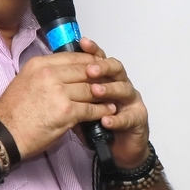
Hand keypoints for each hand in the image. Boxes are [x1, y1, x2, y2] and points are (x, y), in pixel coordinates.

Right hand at [0, 39, 136, 160]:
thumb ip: (45, 74)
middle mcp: (49, 74)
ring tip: (113, 96)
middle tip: (111, 81)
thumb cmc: (12, 112)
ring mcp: (59, 93)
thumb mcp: (24, 81)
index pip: (73, 57)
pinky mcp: (66, 112)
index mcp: (39, 64)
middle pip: (85, 71)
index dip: (90, 61)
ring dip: (104, 94)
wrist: (4, 134)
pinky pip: (91, 109)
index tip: (100, 66)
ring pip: (90, 89)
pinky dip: (102, 110)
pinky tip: (108, 111)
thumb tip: (64, 72)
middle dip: (100, 77)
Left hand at [78, 37, 150, 168]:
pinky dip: (117, 119)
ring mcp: (131, 100)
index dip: (92, 50)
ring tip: (96, 92)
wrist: (118, 147)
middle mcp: (121, 84)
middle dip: (102, 67)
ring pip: (124, 88)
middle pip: (115, 68)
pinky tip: (106, 120)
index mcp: (107, 77)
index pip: (100, 58)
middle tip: (90, 70)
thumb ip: (70, 92)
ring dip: (109, 89)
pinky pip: (129, 117)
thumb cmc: (97, 123)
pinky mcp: (138, 118)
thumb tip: (51, 79)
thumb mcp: (79, 105)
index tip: (82, 42)